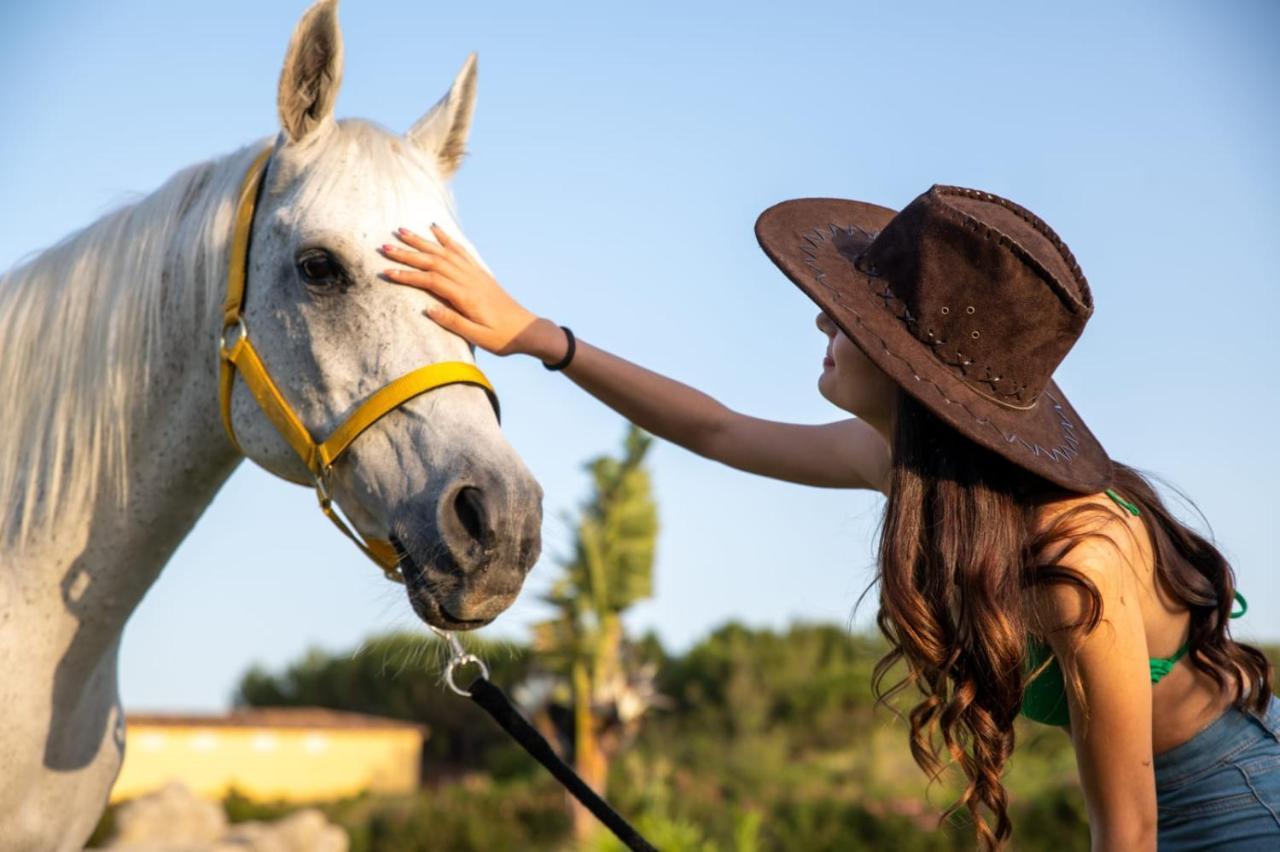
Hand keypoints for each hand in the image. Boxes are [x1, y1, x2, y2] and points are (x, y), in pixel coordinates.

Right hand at [380, 224, 561, 358]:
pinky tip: (435, 229)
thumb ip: (453, 323)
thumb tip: (428, 310)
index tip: (387, 272)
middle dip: (408, 254)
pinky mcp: (480, 273)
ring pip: (445, 253)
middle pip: (434, 262)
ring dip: (422, 242)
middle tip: (385, 247)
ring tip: (402, 231)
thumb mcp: (478, 337)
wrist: (527, 330)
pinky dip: (446, 239)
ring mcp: (476, 274)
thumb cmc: (502, 338)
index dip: (408, 275)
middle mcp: (470, 280)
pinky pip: (461, 251)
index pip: (431, 281)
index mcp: (466, 297)